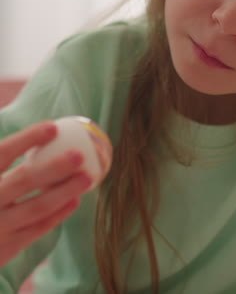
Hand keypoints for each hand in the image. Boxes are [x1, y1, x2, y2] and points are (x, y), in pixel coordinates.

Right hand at [0, 121, 91, 266]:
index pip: (4, 152)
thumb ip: (4, 163)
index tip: (53, 127)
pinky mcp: (7, 247)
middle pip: (24, 179)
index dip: (28, 138)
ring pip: (37, 206)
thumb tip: (45, 133)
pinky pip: (38, 228)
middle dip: (55, 166)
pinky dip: (59, 214)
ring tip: (87, 177)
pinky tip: (75, 200)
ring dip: (65, 191)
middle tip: (80, 154)